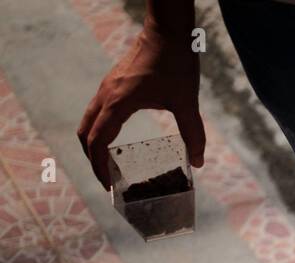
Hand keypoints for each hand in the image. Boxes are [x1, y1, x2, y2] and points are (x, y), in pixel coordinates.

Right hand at [77, 17, 204, 190]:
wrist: (167, 32)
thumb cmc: (175, 64)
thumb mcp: (187, 103)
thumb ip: (193, 134)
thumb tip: (198, 163)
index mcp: (118, 103)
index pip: (97, 141)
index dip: (99, 167)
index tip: (107, 186)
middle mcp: (106, 95)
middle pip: (85, 133)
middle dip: (91, 160)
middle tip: (106, 181)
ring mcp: (107, 88)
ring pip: (88, 121)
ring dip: (92, 145)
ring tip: (107, 166)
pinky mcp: (113, 84)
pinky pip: (97, 111)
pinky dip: (99, 130)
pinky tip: (115, 141)